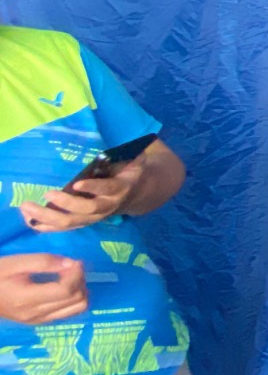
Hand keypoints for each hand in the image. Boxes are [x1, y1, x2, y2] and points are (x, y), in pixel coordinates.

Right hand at [0, 255, 87, 324]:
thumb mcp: (16, 262)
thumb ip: (43, 262)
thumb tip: (71, 264)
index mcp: (26, 299)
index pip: (65, 290)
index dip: (77, 274)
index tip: (76, 262)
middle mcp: (35, 314)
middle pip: (75, 301)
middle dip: (80, 281)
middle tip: (72, 267)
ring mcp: (38, 320)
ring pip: (76, 309)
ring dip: (80, 291)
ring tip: (70, 277)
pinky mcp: (39, 322)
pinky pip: (67, 313)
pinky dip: (73, 300)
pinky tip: (64, 287)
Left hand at [24, 157, 142, 232]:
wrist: (133, 194)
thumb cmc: (127, 172)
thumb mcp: (132, 162)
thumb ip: (128, 156)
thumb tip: (125, 147)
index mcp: (118, 189)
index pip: (106, 189)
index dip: (93, 187)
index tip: (77, 184)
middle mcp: (106, 206)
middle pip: (86, 210)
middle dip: (65, 203)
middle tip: (47, 193)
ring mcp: (94, 217)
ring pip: (71, 222)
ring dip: (48, 216)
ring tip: (27, 207)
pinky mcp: (83, 222)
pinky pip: (64, 227)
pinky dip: (46, 225)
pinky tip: (29, 221)